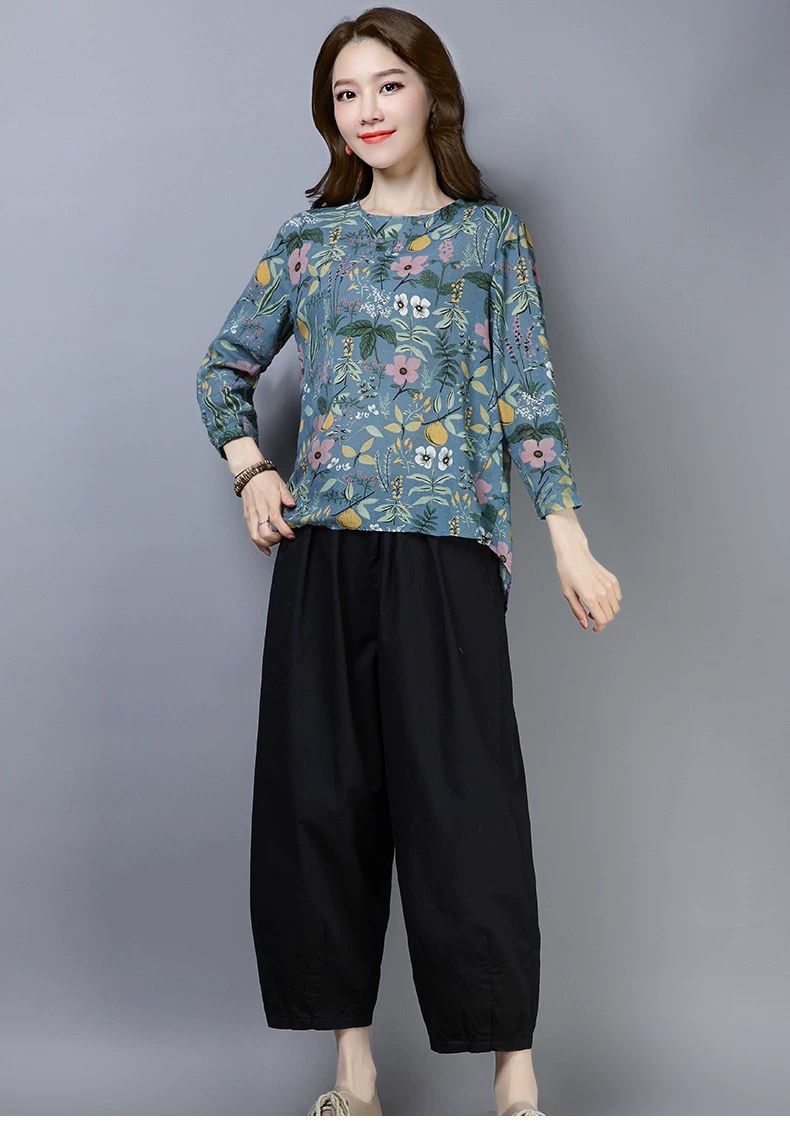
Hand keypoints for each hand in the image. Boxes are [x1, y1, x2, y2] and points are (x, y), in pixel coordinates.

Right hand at [240, 470, 296, 555]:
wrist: (249, 473)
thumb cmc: (265, 478)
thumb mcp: (281, 484)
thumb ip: (287, 497)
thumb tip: (293, 505)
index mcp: (269, 502)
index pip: (276, 521)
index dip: (284, 531)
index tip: (291, 535)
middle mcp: (259, 511)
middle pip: (265, 533)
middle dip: (276, 539)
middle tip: (283, 537)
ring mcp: (252, 515)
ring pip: (256, 537)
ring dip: (266, 544)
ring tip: (275, 542)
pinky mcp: (247, 517)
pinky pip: (251, 534)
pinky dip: (258, 544)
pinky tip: (266, 548)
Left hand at [545, 513, 620, 631]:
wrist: (573, 553)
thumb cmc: (566, 573)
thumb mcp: (568, 594)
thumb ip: (578, 611)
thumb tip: (586, 626)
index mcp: (589, 597)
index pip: (603, 620)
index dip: (599, 627)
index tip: (594, 628)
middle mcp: (602, 592)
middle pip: (610, 616)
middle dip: (602, 620)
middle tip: (590, 614)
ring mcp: (609, 585)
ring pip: (616, 608)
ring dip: (607, 611)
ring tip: (595, 605)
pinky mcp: (613, 579)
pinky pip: (618, 597)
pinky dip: (612, 601)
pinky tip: (600, 596)